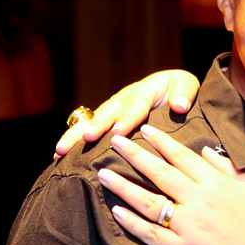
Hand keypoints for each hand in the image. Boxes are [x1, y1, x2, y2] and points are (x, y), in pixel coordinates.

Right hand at [54, 70, 199, 156]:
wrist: (168, 88)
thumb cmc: (178, 91)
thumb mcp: (186, 86)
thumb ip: (184, 93)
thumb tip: (180, 105)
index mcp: (144, 91)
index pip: (136, 106)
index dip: (128, 118)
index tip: (120, 132)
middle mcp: (122, 99)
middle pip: (107, 113)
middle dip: (96, 126)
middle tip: (88, 139)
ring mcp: (110, 110)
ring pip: (89, 121)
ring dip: (75, 135)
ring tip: (60, 151)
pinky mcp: (103, 121)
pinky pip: (85, 130)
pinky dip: (72, 142)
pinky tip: (58, 157)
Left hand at [96, 126, 244, 244]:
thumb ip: (229, 167)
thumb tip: (205, 151)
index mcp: (216, 183)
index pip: (182, 156)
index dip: (160, 142)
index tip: (144, 129)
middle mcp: (199, 201)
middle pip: (159, 173)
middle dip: (134, 155)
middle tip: (114, 141)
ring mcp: (190, 227)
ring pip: (149, 202)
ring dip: (123, 186)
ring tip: (104, 174)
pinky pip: (152, 235)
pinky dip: (132, 224)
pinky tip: (116, 212)